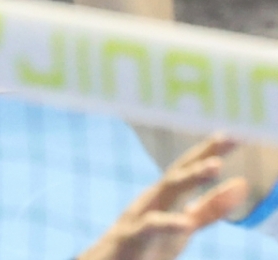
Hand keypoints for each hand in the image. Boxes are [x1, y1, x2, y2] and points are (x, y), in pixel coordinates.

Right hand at [80, 135, 246, 259]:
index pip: (191, 168)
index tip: (233, 134)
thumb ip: (211, 207)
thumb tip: (242, 184)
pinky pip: (151, 227)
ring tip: (215, 166)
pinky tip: (186, 223)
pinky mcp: (134, 237)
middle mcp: (156, 198)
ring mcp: (143, 214)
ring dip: (191, 177)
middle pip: (182, 171)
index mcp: (169, 195)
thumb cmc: (150, 243)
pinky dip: (168, 224)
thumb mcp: (185, 224)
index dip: (211, 151)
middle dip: (205, 154)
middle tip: (229, 138)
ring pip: (168, 191)